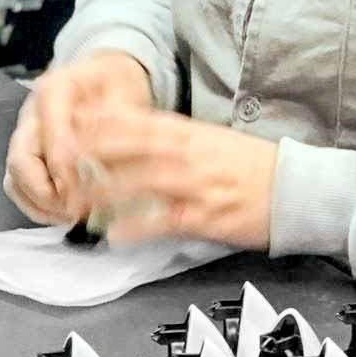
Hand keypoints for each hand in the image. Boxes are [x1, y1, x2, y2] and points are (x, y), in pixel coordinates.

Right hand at [3, 52, 151, 225]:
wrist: (109, 76)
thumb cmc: (117, 84)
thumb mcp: (127, 94)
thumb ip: (115, 126)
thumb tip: (101, 164)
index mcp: (54, 91)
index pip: (50, 137)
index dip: (65, 171)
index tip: (83, 196)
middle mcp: (32, 114)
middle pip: (20, 161)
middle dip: (45, 194)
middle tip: (76, 211)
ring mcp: (26, 136)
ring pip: (15, 178)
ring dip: (41, 204)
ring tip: (73, 216)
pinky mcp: (29, 155)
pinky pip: (20, 187)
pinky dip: (39, 206)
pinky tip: (66, 214)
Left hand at [72, 107, 278, 250]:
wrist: (295, 189)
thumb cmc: (253, 167)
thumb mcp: (211, 140)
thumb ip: (174, 139)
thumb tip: (134, 138)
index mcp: (190, 133)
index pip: (137, 121)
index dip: (101, 122)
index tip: (71, 124)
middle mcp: (189, 154)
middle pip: (131, 147)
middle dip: (92, 153)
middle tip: (59, 163)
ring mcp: (196, 185)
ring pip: (140, 182)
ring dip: (105, 192)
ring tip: (76, 203)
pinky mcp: (205, 216)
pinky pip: (163, 221)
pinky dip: (136, 227)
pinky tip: (114, 235)